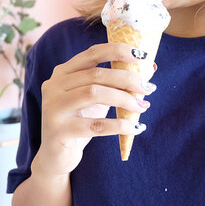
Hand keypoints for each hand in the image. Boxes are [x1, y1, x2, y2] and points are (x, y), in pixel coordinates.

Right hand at [32, 42, 155, 177]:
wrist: (56, 155)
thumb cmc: (80, 120)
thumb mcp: (96, 98)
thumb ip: (116, 82)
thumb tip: (150, 68)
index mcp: (63, 72)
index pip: (92, 53)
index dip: (118, 51)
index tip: (142, 55)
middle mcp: (54, 86)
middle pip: (96, 74)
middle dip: (127, 78)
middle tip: (148, 88)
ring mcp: (54, 108)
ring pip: (94, 93)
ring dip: (124, 99)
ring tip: (142, 106)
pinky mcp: (59, 131)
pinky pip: (96, 125)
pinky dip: (120, 125)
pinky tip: (135, 127)